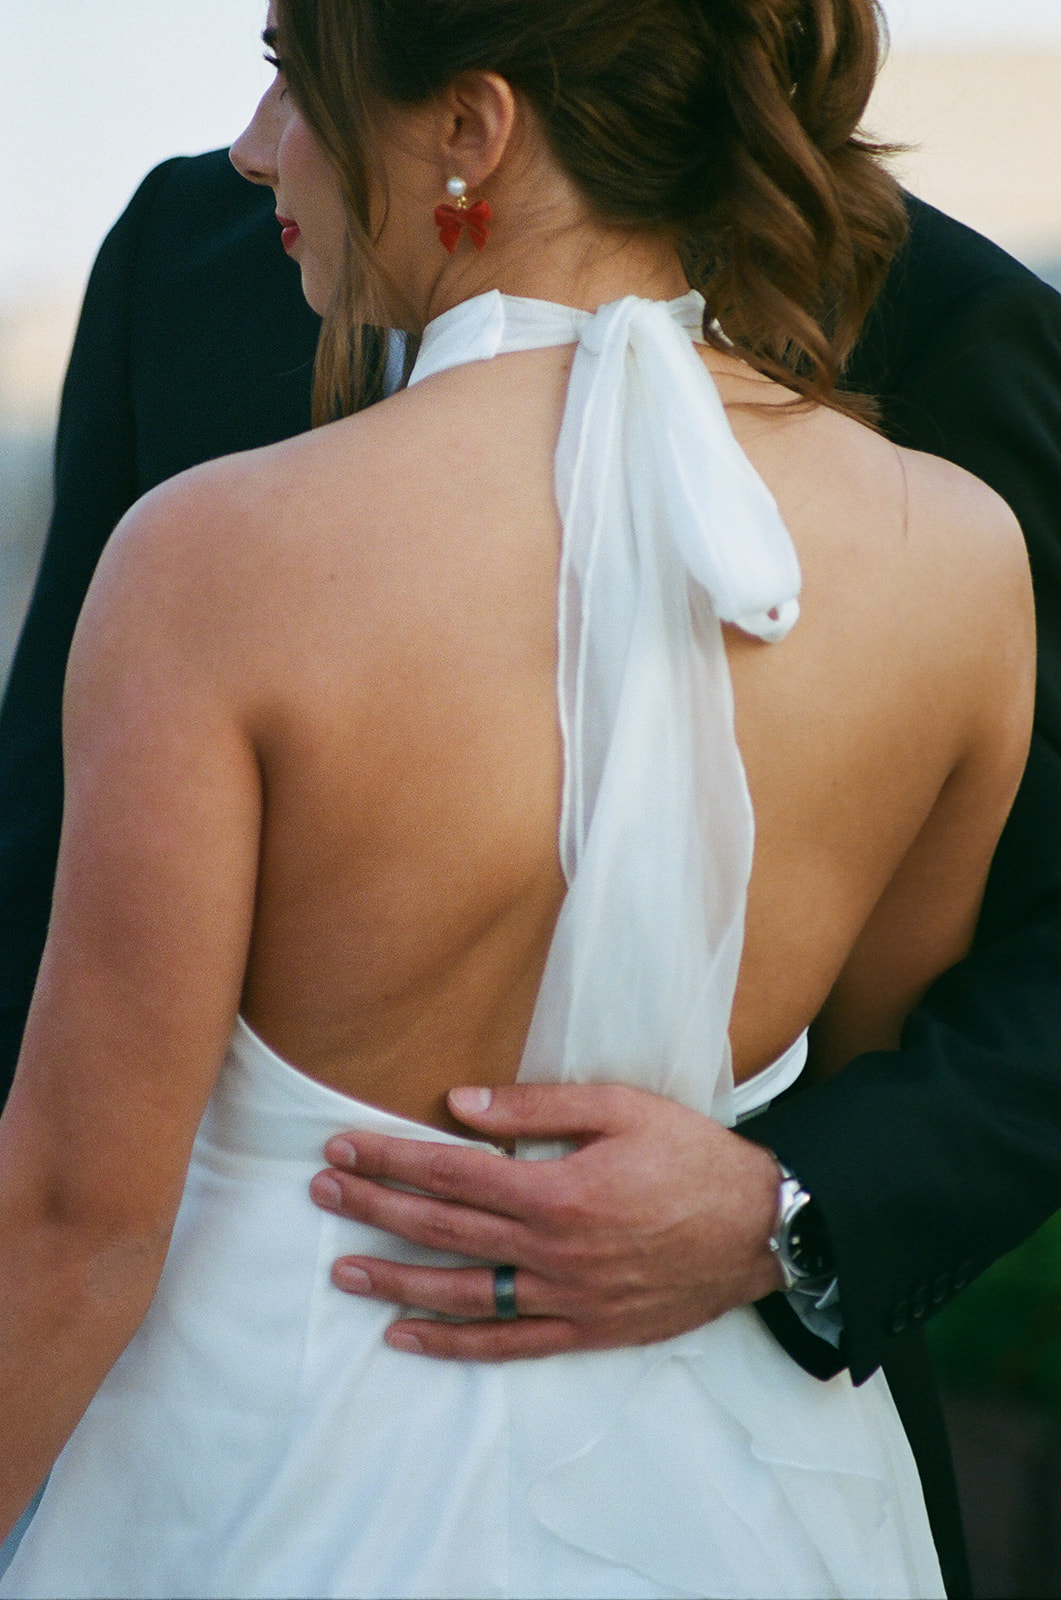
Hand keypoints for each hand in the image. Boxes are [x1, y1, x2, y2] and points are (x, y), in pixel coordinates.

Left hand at [309, 1081, 783, 1359]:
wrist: (763, 1227)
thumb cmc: (693, 1157)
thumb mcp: (621, 1108)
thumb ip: (535, 1109)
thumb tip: (459, 1104)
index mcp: (555, 1189)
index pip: (450, 1172)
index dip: (390, 1158)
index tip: (342, 1147)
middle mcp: (550, 1250)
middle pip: (442, 1228)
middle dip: (374, 1207)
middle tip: (321, 1192)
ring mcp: (565, 1298)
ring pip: (460, 1293)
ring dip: (395, 1280)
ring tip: (341, 1269)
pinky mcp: (585, 1331)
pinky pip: (506, 1344)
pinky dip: (451, 1344)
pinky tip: (405, 1337)